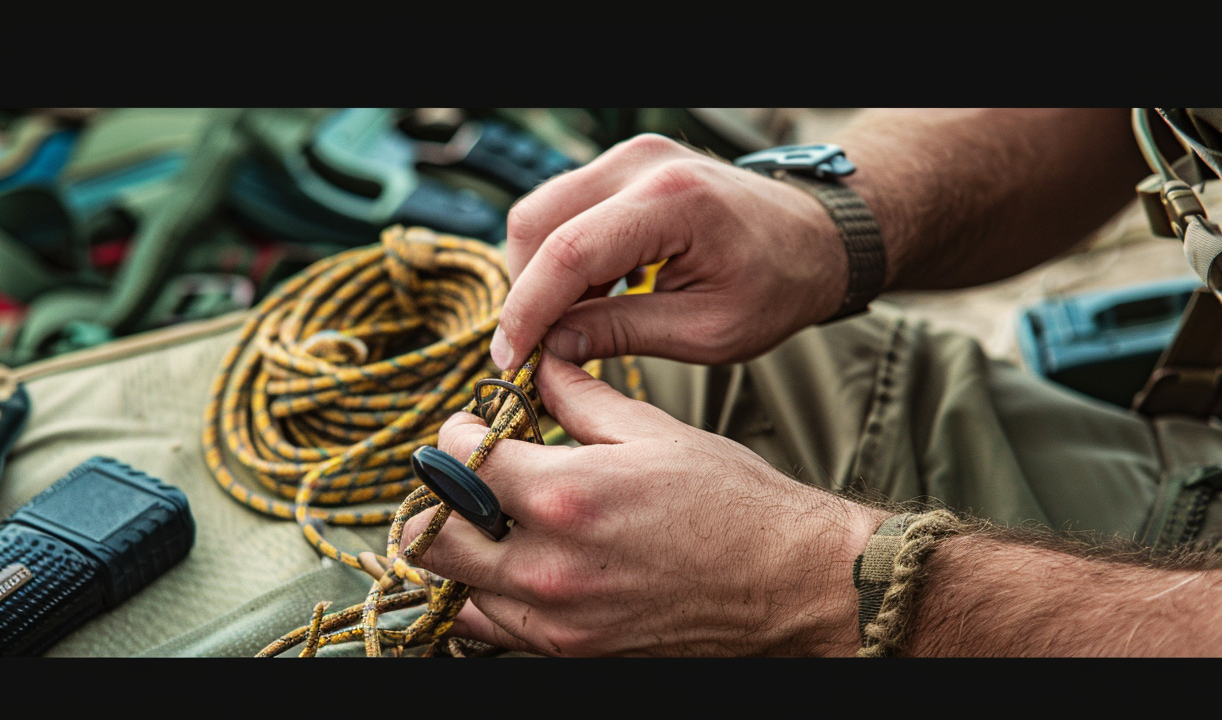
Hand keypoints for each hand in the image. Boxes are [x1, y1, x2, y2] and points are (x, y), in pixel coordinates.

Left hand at [404, 355, 886, 655]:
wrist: (790, 582)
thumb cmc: (734, 505)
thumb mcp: (654, 430)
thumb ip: (580, 396)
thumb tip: (539, 366)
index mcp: (566, 495)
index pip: (456, 462)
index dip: (457, 436)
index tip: (476, 430)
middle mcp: (550, 565)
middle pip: (432, 535)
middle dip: (442, 497)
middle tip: (470, 479)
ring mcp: (557, 616)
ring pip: (454, 586)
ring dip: (461, 549)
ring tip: (495, 522)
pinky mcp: (571, 649)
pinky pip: (489, 629)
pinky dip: (485, 596)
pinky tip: (513, 567)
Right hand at [490, 133, 845, 369]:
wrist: (816, 236)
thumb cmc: (778, 284)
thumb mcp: (707, 331)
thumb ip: (623, 333)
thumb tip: (550, 348)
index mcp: (672, 201)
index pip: (567, 252)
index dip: (526, 312)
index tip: (508, 360)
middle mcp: (642, 163)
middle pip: (537, 222)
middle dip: (526, 292)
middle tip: (538, 348)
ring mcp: (631, 157)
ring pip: (543, 212)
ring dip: (541, 274)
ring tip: (574, 323)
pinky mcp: (625, 165)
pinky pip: (566, 208)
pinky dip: (562, 256)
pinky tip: (592, 295)